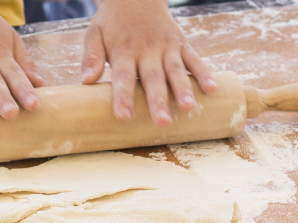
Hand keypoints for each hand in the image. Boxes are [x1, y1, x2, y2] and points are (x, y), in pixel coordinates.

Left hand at [80, 0, 216, 126]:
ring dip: (183, 90)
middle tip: (162, 122)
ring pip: (176, 71)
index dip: (123, 96)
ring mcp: (166, 47)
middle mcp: (147, 50)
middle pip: (153, 78)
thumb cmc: (112, 23)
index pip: (123, 76)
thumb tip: (85, 81)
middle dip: (158, 101)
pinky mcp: (181, 44)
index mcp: (124, 51)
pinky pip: (194, 59)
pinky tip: (211, 89)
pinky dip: (204, 73)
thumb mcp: (95, 34)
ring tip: (189, 108)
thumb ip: (91, 57)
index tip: (123, 117)